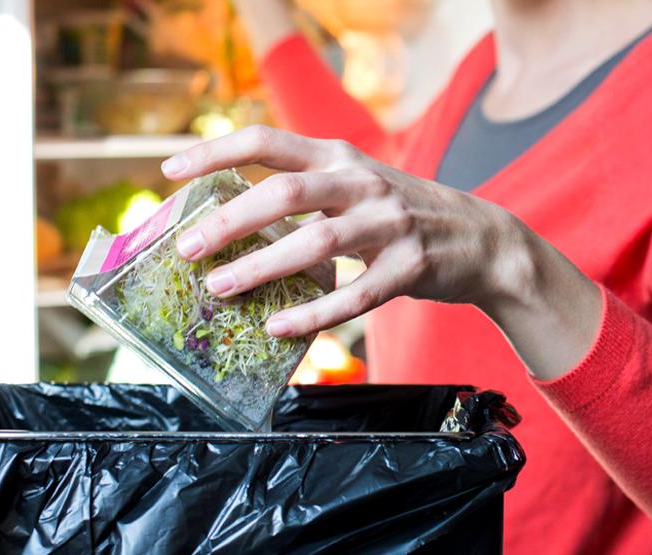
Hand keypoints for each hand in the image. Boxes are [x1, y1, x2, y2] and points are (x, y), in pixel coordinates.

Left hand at [162, 126, 601, 378]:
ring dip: (261, 267)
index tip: (170, 170)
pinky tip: (278, 328)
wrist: (481, 238)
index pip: (267, 141)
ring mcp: (389, 223)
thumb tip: (232, 220)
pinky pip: (355, 296)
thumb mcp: (355, 185)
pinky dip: (312, 314)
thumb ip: (305, 191)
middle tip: (188, 248)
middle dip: (229, 220)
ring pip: (316, 243)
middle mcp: (362, 182)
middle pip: (284, 192)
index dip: (214, 151)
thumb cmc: (400, 214)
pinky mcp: (410, 266)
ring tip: (219, 288)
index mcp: (339, 157)